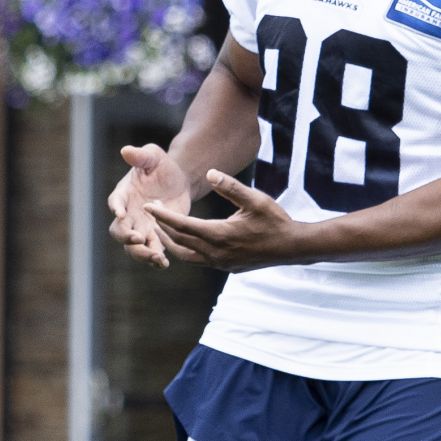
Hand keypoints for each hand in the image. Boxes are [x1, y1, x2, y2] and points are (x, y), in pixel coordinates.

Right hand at [106, 144, 192, 268]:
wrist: (179, 181)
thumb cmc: (162, 166)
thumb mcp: (153, 157)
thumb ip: (141, 156)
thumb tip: (126, 150)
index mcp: (125, 194)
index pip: (115, 202)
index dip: (116, 208)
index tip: (121, 213)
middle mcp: (129, 214)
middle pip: (119, 231)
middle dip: (126, 237)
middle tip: (139, 239)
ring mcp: (140, 227)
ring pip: (133, 248)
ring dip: (142, 254)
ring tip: (157, 257)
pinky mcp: (155, 237)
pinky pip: (151, 251)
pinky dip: (155, 260)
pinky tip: (164, 263)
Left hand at [147, 169, 307, 271]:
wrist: (292, 247)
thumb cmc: (274, 220)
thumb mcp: (255, 199)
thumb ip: (231, 187)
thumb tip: (211, 172)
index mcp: (220, 235)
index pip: (182, 226)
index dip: (162, 216)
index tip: (148, 206)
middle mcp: (216, 253)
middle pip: (179, 242)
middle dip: (162, 227)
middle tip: (150, 213)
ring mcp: (221, 263)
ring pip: (186, 256)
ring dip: (171, 243)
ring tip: (162, 229)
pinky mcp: (227, 267)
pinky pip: (198, 261)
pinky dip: (186, 251)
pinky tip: (185, 242)